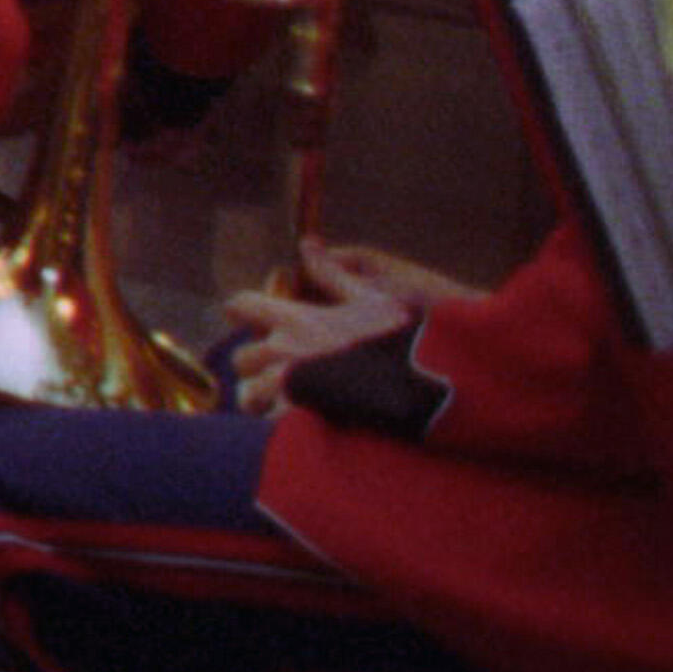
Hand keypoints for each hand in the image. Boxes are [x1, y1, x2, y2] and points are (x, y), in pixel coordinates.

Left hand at [209, 238, 459, 406]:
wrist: (430, 394)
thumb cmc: (408, 344)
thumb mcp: (374, 301)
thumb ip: (333, 275)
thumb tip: (306, 243)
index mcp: (298, 320)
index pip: (242, 305)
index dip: (244, 312)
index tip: (252, 320)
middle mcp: (283, 352)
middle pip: (242, 357)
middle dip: (257, 365)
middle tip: (284, 374)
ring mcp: (285, 390)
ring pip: (249, 394)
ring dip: (263, 399)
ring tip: (287, 406)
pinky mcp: (293, 423)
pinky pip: (267, 426)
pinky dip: (277, 427)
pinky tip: (300, 428)